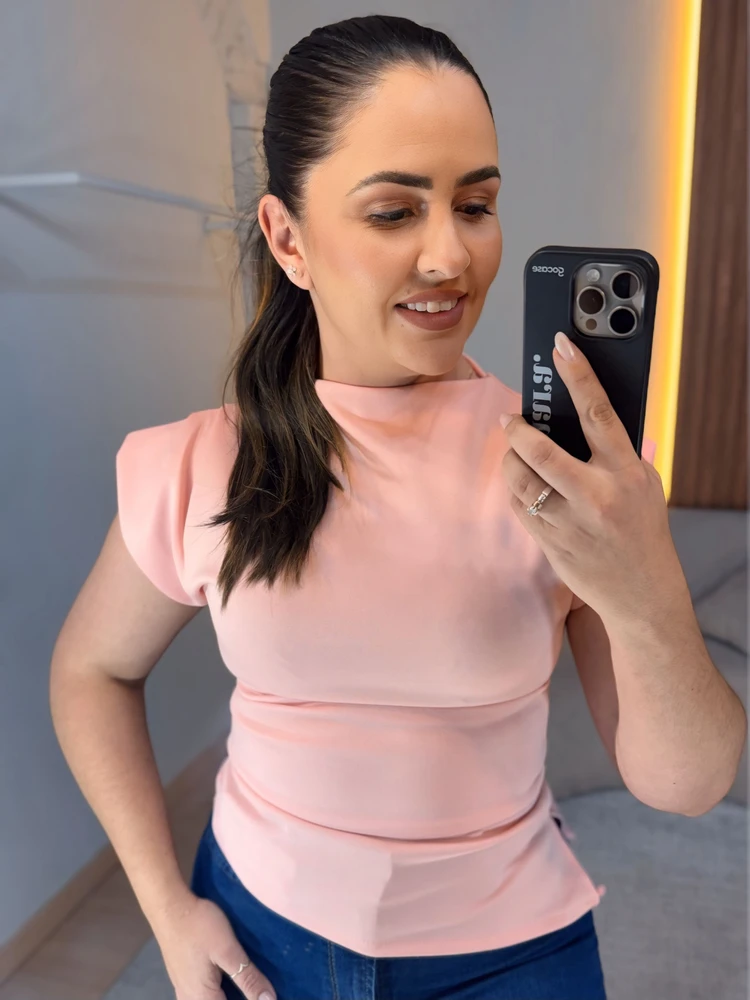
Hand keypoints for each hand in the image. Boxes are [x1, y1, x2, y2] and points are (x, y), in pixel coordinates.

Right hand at [153, 890, 275, 999]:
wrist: (169, 906)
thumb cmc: (199, 927)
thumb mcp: (228, 950)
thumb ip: (248, 978)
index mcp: (202, 999)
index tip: (266, 993)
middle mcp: (190, 999)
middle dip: (241, 996)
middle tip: (258, 984)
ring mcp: (184, 988)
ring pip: (212, 999)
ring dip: (231, 993)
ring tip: (248, 980)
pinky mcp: (183, 976)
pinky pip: (204, 993)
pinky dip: (220, 989)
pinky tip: (229, 975)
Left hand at [499, 331, 681, 622]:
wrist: (642, 592)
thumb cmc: (642, 530)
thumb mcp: (644, 484)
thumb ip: (616, 454)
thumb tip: (582, 417)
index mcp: (624, 471)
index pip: (598, 412)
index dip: (578, 375)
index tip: (560, 347)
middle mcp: (596, 494)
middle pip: (541, 450)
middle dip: (518, 429)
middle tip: (511, 419)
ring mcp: (570, 522)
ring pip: (521, 478)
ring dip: (510, 459)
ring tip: (515, 453)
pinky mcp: (550, 542)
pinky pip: (518, 506)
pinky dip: (515, 490)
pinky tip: (523, 486)